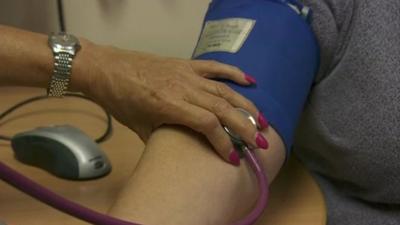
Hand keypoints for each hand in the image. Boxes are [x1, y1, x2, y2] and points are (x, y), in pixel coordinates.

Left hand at [79, 44, 268, 165]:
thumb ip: (164, 138)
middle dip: (245, 128)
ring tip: (263, 122)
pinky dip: (234, 73)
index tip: (233, 159)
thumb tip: (182, 150)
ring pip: (224, 90)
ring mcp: (187, 74)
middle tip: (261, 144)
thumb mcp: (140, 127)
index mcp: (169, 106)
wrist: (107, 69)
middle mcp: (183, 89)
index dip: (223, 143)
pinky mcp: (186, 64)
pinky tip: (251, 82)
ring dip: (246, 106)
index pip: (207, 124)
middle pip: (222, 109)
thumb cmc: (120, 100)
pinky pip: (215, 68)